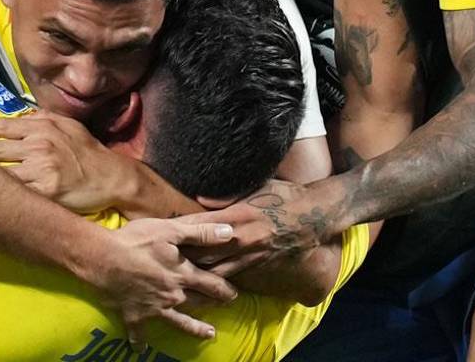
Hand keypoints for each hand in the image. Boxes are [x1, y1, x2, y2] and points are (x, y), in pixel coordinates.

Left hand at [0, 111, 130, 212]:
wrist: (111, 177)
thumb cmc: (88, 152)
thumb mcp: (68, 125)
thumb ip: (42, 119)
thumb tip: (19, 116)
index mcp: (42, 128)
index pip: (1, 127)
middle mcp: (39, 145)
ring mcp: (41, 168)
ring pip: (0, 171)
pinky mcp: (45, 191)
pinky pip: (15, 192)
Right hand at [86, 218, 238, 344]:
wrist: (104, 258)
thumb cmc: (137, 241)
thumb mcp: (171, 230)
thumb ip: (201, 233)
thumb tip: (230, 233)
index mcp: (183, 275)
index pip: (212, 285)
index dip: (225, 289)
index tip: (235, 294)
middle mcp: (173, 296)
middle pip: (199, 303)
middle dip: (214, 304)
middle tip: (226, 306)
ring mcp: (155, 309)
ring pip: (180, 322)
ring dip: (195, 329)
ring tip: (209, 335)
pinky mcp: (135, 316)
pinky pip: (139, 333)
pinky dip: (140, 341)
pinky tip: (141, 348)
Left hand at [176, 177, 349, 277]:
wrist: (315, 214)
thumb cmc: (284, 194)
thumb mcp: (256, 186)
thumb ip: (226, 196)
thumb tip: (200, 199)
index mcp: (237, 215)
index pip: (201, 225)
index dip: (179, 231)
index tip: (160, 234)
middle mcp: (242, 238)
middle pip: (202, 253)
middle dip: (181, 258)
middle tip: (159, 261)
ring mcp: (250, 254)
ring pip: (215, 271)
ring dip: (196, 274)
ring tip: (174, 279)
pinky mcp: (258, 265)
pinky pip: (233, 277)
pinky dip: (218, 281)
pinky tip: (203, 287)